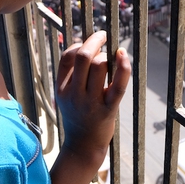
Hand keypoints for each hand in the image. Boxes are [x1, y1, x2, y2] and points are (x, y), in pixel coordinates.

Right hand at [55, 31, 130, 162]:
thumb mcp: (65, 96)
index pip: (67, 57)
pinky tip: (122, 55)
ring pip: (100, 65)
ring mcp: (91, 102)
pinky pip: (118, 84)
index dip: (79, 43)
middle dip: (95, 40)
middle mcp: (74, 94)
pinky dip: (123, 66)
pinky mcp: (108, 109)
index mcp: (61, 88)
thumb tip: (86, 46)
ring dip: (107, 56)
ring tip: (110, 60)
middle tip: (103, 36)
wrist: (83, 146)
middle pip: (83, 57)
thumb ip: (70, 75)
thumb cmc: (77, 117)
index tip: (89, 41)